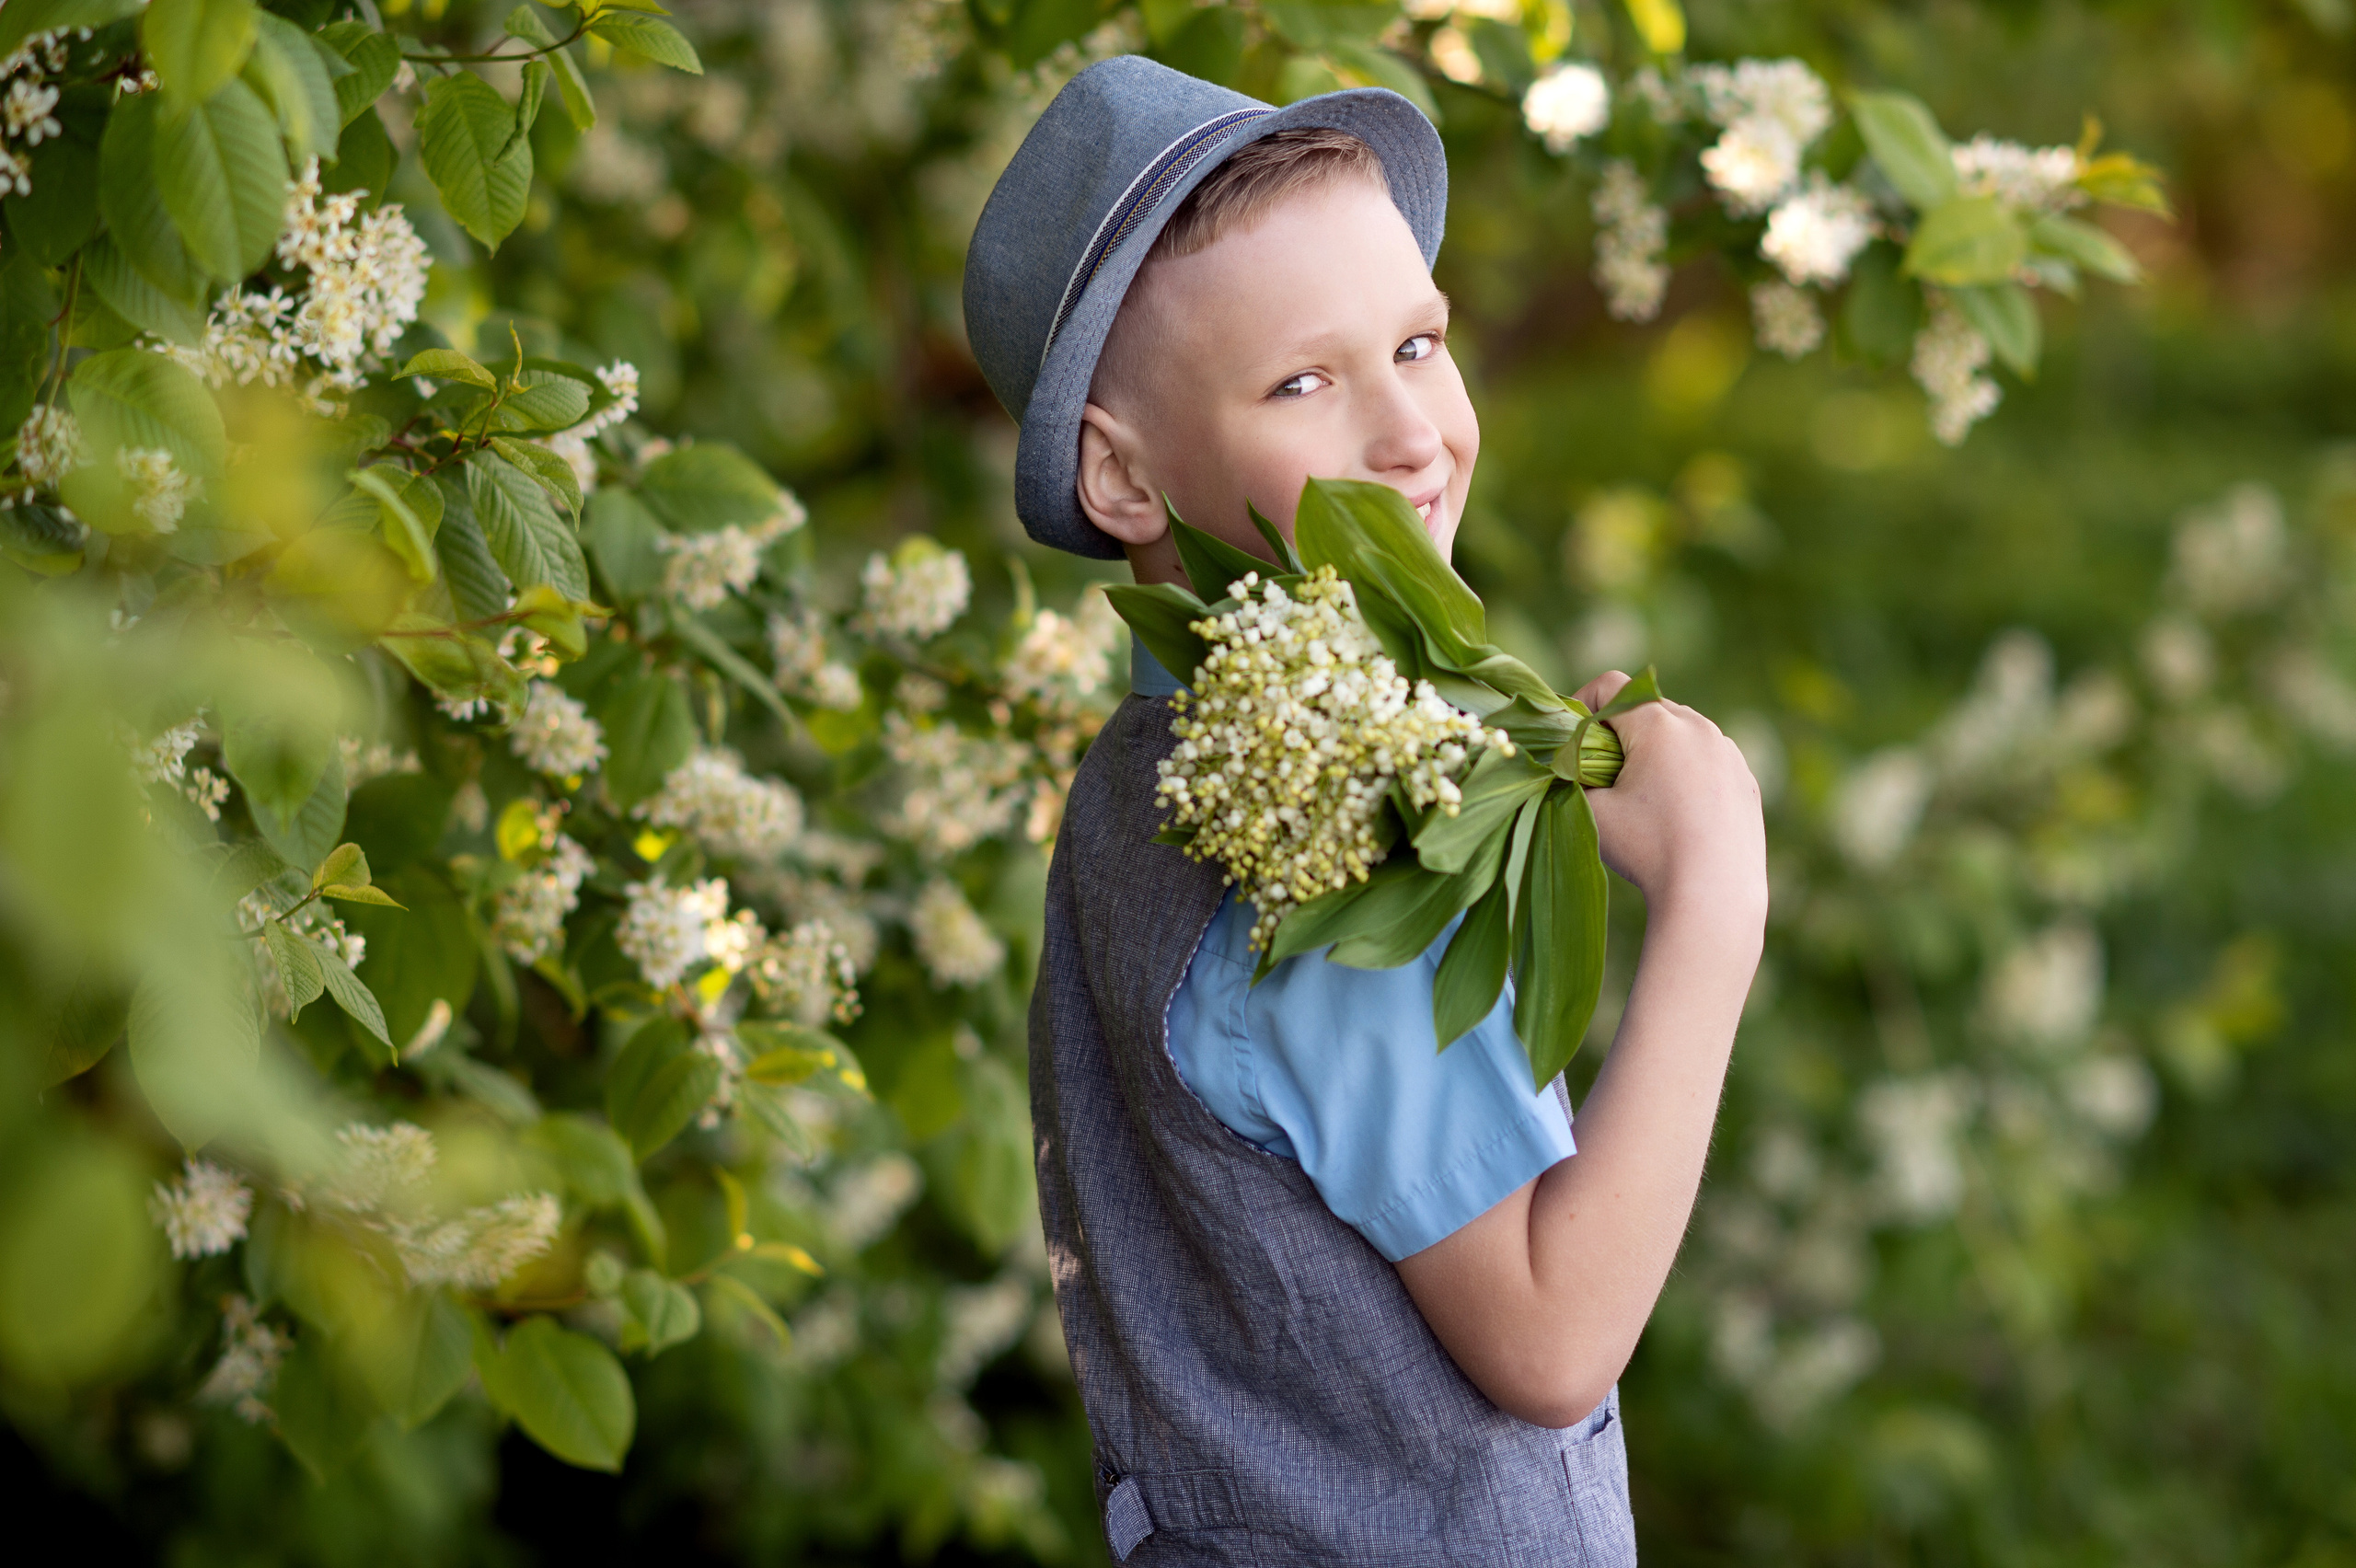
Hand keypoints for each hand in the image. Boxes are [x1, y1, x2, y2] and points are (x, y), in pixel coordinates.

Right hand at [1570, 671, 1767, 933]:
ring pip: (1680, 732)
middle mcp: (1697, 726)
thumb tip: (1569, 762)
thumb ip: (1573, 775)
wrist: (1713, 894)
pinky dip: (1686, 772)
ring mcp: (1727, 751)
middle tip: (1601, 771)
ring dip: (1655, 750)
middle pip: (1646, 707)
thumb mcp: (1592, 810)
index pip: (1610, 687)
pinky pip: (1707, 759)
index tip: (1570, 739)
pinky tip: (1678, 812)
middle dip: (1620, 731)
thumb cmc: (1647, 849)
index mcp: (1657, 724)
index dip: (1581, 705)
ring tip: (1643, 794)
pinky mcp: (1745, 777)